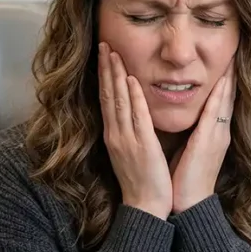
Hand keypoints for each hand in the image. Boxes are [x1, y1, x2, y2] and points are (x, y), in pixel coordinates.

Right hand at [98, 42, 172, 219]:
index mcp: (115, 136)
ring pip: (118, 101)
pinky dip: (132, 98)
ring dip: (115, 76)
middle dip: (106, 69)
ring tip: (113, 53)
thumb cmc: (143, 181)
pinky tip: (131, 80)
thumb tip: (133, 115)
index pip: (107, 100)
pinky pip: (136, 117)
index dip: (105, 77)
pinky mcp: (141, 146)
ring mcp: (126, 140)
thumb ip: (131, 133)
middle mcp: (116, 134)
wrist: (146, 207)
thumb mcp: (132, 152)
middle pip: (107, 95)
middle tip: (104, 44)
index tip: (105, 55)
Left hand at [171, 62, 235, 213]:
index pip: (222, 101)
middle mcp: (220, 132)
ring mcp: (217, 136)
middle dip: (231, 73)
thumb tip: (188, 120)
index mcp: (215, 134)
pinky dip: (219, 94)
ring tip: (231, 57)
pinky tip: (220, 80)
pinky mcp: (209, 142)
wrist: (188, 205)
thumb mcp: (191, 150)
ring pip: (225, 100)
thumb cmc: (185, 181)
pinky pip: (215, 112)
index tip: (227, 61)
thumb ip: (193, 134)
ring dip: (227, 77)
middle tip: (234, 50)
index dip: (225, 80)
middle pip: (229, 96)